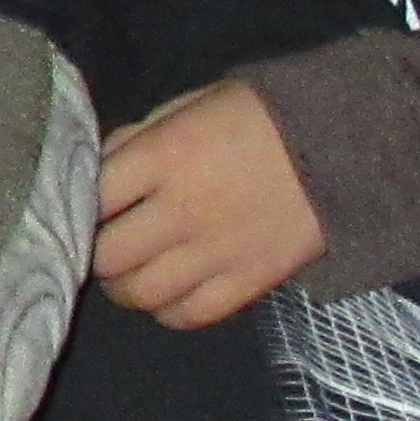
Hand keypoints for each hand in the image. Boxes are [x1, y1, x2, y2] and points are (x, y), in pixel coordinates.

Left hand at [94, 81, 323, 326]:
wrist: (343, 145)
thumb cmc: (259, 116)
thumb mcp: (190, 104)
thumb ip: (140, 137)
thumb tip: (99, 166)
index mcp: (164, 155)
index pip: (92, 194)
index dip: (76, 203)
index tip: (79, 206)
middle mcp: (182, 210)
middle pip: (108, 255)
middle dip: (94, 253)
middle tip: (100, 245)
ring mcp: (215, 252)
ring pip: (142, 293)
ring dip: (124, 287)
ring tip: (129, 274)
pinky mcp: (248, 282)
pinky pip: (189, 315)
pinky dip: (168, 311)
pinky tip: (167, 295)